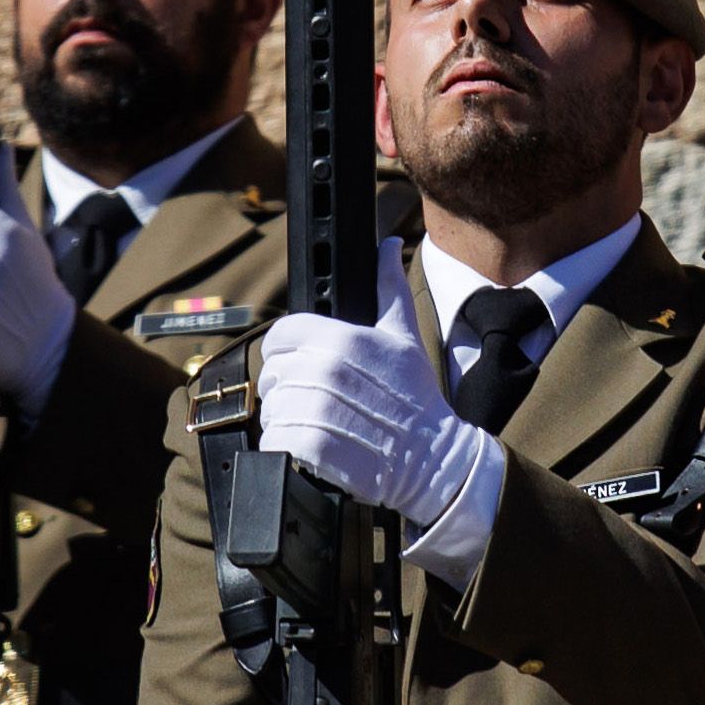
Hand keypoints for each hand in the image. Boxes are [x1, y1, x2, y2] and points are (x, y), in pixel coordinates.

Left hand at [256, 240, 496, 536]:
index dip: (287, 351)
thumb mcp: (405, 335)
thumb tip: (387, 245)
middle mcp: (324, 370)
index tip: (303, 367)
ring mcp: (315, 409)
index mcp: (340, 338)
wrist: (432, 459)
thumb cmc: (417, 398)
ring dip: (288, 419)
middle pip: (273, 373)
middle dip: (288, 387)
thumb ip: (389, 286)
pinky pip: (275, 439)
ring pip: (272, 408)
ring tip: (319, 424)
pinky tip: (314, 447)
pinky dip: (287, 446)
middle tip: (318, 400)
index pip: (280, 336)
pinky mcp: (310, 446)